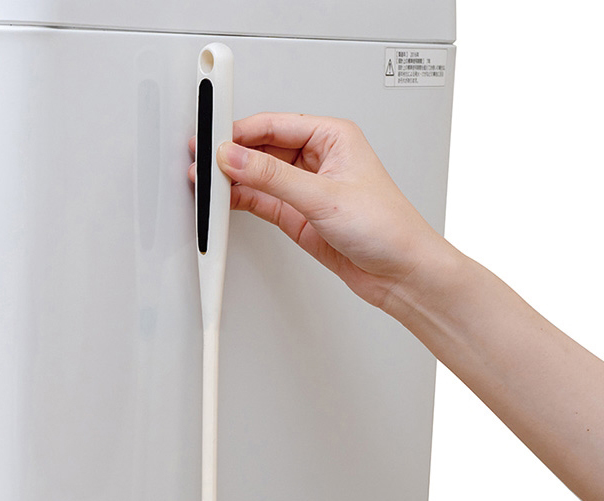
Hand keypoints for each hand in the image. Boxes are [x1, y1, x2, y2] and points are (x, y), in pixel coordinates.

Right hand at [189, 113, 447, 311]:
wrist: (400, 272)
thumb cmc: (387, 226)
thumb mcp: (323, 195)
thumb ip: (272, 177)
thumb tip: (236, 159)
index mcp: (333, 136)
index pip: (274, 124)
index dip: (239, 132)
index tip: (213, 140)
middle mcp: (318, 159)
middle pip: (262, 148)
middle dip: (231, 156)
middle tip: (203, 164)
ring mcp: (306, 188)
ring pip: (258, 176)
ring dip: (234, 180)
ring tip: (207, 185)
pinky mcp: (298, 215)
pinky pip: (261, 201)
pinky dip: (242, 201)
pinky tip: (225, 202)